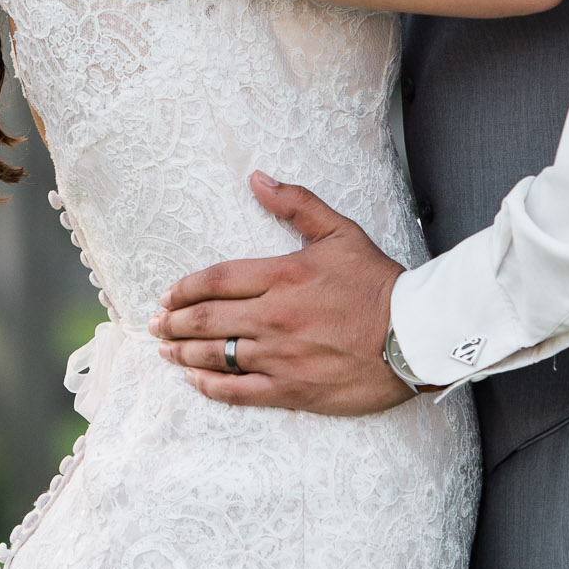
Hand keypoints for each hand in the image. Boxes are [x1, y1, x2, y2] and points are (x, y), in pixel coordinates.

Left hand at [149, 174, 412, 414]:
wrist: (413, 336)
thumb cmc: (377, 283)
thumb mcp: (339, 231)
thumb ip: (296, 203)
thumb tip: (258, 178)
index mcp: (282, 276)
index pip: (216, 280)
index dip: (185, 288)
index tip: (168, 295)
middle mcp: (273, 317)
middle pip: (206, 320)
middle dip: (174, 322)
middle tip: (155, 324)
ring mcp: (280, 356)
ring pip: (216, 356)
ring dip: (184, 353)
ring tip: (166, 351)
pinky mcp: (292, 389)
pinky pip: (239, 391)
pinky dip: (211, 387)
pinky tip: (195, 381)